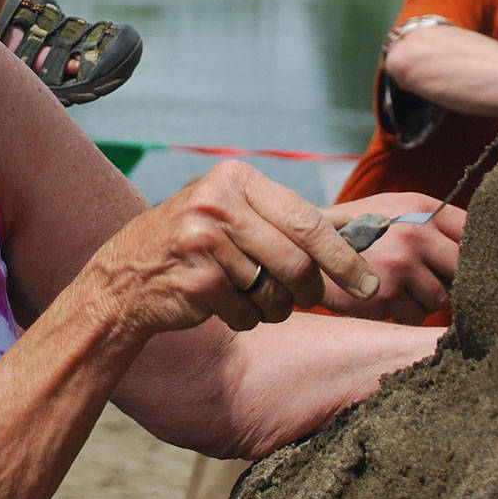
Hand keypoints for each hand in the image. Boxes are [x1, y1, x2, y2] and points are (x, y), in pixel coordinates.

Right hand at [84, 162, 380, 338]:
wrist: (126, 275)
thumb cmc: (195, 245)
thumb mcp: (235, 214)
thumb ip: (287, 221)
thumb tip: (359, 235)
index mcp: (236, 178)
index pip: (308, 221)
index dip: (344, 258)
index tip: (371, 283)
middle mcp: (218, 202)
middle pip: (297, 261)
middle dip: (310, 291)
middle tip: (306, 300)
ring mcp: (202, 240)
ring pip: (275, 292)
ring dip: (274, 308)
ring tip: (254, 299)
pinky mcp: (194, 279)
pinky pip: (247, 313)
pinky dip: (245, 319)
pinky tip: (223, 306)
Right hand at [316, 194, 461, 324]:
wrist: (303, 249)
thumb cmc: (355, 231)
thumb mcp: (391, 210)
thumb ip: (430, 222)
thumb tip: (477, 252)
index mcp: (419, 206)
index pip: (471, 230)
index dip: (473, 251)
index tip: (465, 263)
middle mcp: (414, 232)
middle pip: (463, 269)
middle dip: (450, 279)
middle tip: (431, 280)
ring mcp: (401, 264)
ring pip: (441, 297)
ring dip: (425, 299)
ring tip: (398, 287)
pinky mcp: (386, 294)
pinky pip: (417, 316)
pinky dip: (405, 313)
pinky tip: (384, 298)